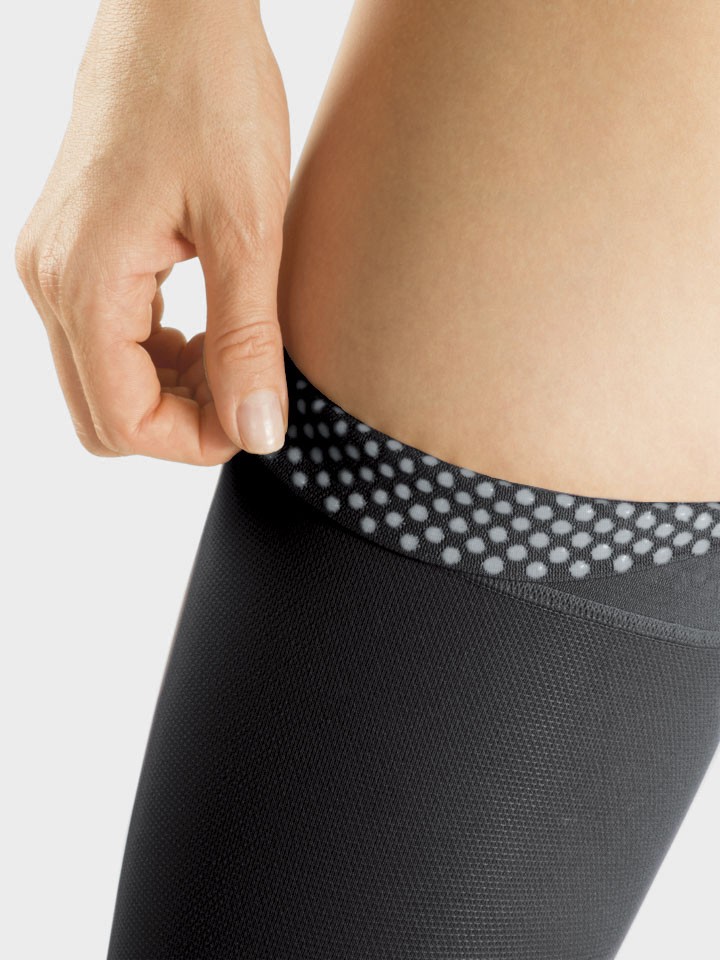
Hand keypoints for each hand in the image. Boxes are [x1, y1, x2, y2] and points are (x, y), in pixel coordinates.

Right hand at [15, 0, 290, 463]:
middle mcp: (51, 281)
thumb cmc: (211, 95)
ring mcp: (56, 263)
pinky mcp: (75, 247)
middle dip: (180, 421)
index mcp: (84, 284)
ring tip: (234, 355)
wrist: (177, 7)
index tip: (256, 418)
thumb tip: (257, 431)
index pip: (122, 422)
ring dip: (170, 389)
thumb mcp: (247, 229)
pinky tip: (205, 326)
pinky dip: (156, 353)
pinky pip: (106, 336)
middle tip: (248, 388)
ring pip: (103, 380)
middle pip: (103, 414)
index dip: (193, 441)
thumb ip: (247, 341)